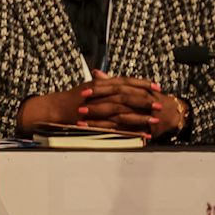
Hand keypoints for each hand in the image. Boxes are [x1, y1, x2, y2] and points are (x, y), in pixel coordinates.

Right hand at [18, 70, 165, 136]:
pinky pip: (115, 126)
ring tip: (155, 120)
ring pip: (122, 110)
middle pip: (126, 95)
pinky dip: (130, 130)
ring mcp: (96, 106)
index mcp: (100, 83)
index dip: (141, 83)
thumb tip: (116, 80)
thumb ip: (103, 82)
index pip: (124, 81)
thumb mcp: (89, 87)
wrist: (55, 109)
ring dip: (140, 116)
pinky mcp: (95, 121)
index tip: (157, 86)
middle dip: (144, 99)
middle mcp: (99, 92)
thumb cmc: (72, 99)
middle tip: (160, 103)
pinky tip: (142, 134)